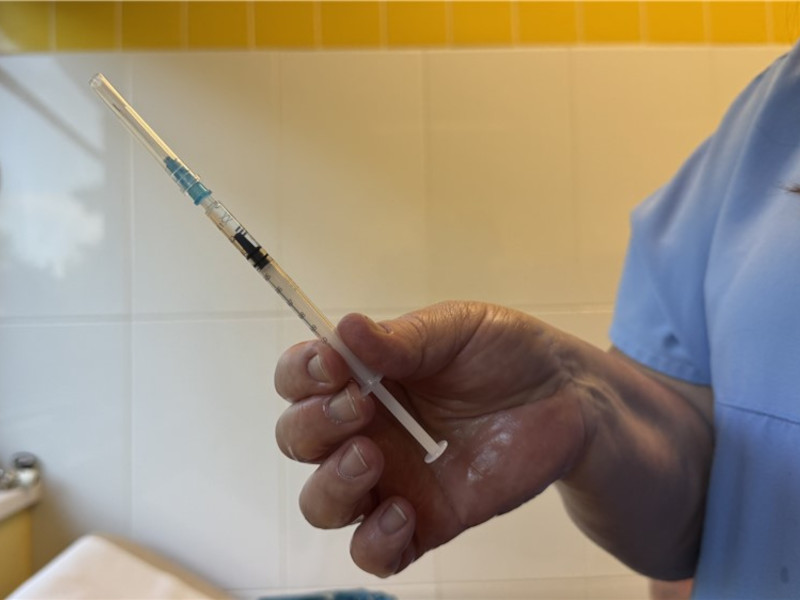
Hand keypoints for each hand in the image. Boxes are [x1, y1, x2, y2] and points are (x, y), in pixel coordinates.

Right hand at [274, 301, 588, 576]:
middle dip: (314, 425)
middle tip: (360, 406)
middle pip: (298, 441)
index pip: (299, 379)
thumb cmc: (507, 353)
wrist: (568, 397)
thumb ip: (402, 338)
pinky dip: (375, 540)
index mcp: (365, 377)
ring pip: (322, 503)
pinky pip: (375, 551)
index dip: (301, 374)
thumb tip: (344, 328)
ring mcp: (392, 477)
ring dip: (332, 484)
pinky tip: (404, 511)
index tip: (332, 364)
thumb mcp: (456, 329)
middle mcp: (367, 428)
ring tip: (373, 458)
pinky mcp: (426, 520)